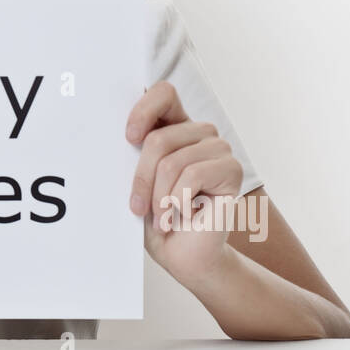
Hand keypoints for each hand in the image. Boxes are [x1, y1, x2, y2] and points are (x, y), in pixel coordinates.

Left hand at [125, 80, 243, 285]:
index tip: (129, 137)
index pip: (163, 93)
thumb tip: (118, 134)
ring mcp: (217, 148)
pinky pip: (191, 175)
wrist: (183, 255)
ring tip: (161, 216)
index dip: (144, 109)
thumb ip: (133, 153)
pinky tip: (178, 215)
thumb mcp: (137, 181)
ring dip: (159, 196)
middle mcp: (198, 132)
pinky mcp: (232, 168)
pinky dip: (176, 201)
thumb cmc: (157, 217)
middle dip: (141, 178)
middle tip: (137, 207)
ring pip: (172, 161)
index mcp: (173, 126)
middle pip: (158, 139)